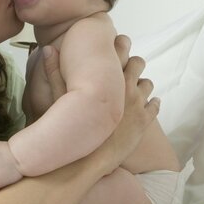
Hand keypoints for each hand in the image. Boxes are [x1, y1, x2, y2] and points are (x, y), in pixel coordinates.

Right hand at [43, 35, 158, 174]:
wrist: (89, 158)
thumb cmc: (72, 126)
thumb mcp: (58, 98)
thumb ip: (54, 72)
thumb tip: (48, 49)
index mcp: (109, 76)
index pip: (121, 49)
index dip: (120, 45)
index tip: (116, 46)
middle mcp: (127, 86)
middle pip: (138, 63)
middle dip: (134, 62)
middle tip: (128, 65)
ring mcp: (138, 104)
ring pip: (148, 84)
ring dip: (142, 84)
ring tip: (134, 87)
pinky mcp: (144, 121)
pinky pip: (155, 106)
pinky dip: (153, 103)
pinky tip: (147, 104)